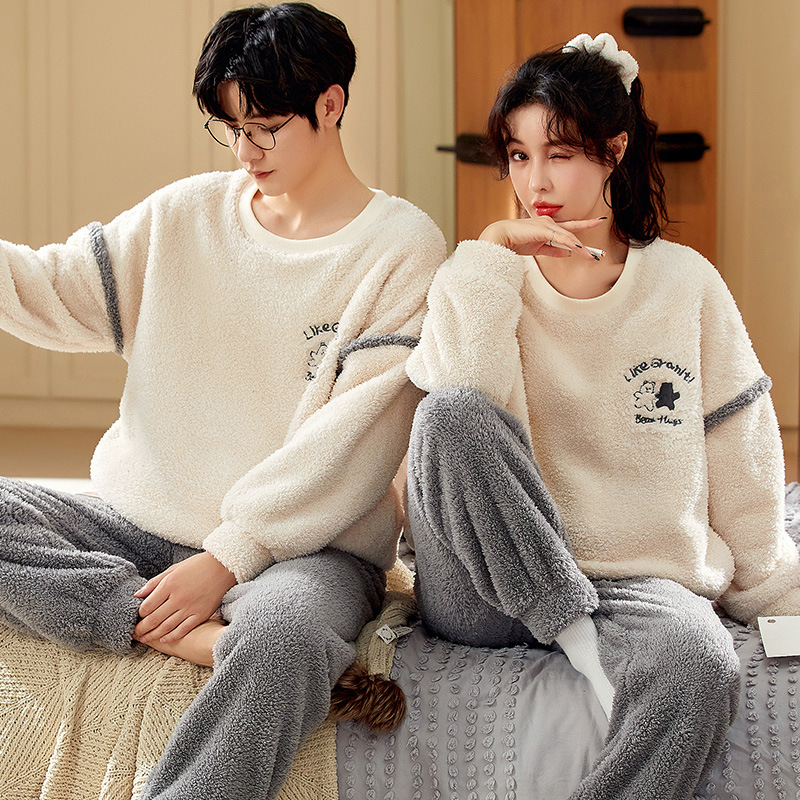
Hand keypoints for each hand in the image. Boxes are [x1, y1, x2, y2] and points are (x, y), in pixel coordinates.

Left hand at [133, 551, 236, 643]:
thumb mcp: (174, 569)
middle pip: (154, 619)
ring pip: (166, 627)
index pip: (147, 606)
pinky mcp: (201, 614)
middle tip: (134, 634)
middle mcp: (178, 598)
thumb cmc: (197, 566)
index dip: (139, 615)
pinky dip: (172, 636)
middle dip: (142, 628)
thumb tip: (137, 595)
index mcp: (170, 584)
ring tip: (145, 639)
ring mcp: (190, 607)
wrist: (223, 567)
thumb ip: (155, 582)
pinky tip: (164, 639)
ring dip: (153, 635)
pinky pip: (183, 629)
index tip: (136, 618)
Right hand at [479, 216, 605, 257]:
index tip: (598, 223)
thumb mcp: (538, 249)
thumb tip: (567, 253)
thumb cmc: (515, 241)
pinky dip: (570, 243)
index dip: (584, 226)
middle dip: (587, 238)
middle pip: (573, 231)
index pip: (570, 228)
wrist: (499, 237)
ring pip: (569, 236)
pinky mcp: (543, 230)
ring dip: (581, 248)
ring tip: (591, 256)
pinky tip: (579, 248)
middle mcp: (549, 223)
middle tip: (600, 251)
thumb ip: (553, 250)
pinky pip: (561, 237)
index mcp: (548, 227)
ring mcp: (547, 225)